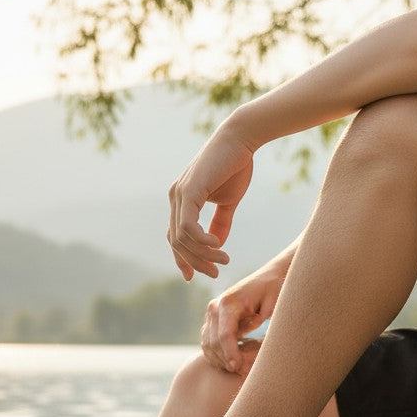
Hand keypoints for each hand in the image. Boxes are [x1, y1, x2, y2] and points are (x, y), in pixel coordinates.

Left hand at [168, 123, 254, 279]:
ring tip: (223, 259)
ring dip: (203, 254)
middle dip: (195, 262)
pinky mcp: (189, 190)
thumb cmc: (235, 166)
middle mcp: (175, 197)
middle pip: (177, 243)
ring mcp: (179, 194)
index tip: (194, 277)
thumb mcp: (227, 202)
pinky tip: (217, 245)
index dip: (182, 260)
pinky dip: (201, 241)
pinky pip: (188, 226)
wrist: (242, 139)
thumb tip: (217, 247)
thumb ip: (220, 224)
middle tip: (215, 273)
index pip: (175, 238)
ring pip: (183, 238)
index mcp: (181, 201)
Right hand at [200, 256, 289, 373]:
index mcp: (229, 302)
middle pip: (213, 342)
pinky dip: (216, 356)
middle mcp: (215, 307)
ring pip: (207, 345)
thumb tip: (256, 339)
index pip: (225, 334)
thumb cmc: (274, 290)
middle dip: (225, 360)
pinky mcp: (211, 320)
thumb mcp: (275, 303)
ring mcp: (211, 314)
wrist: (268, 278)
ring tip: (237, 370)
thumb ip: (264, 320)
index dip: (231, 354)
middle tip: (241, 373)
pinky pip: (207, 343)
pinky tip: (230, 363)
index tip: (239, 368)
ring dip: (220, 360)